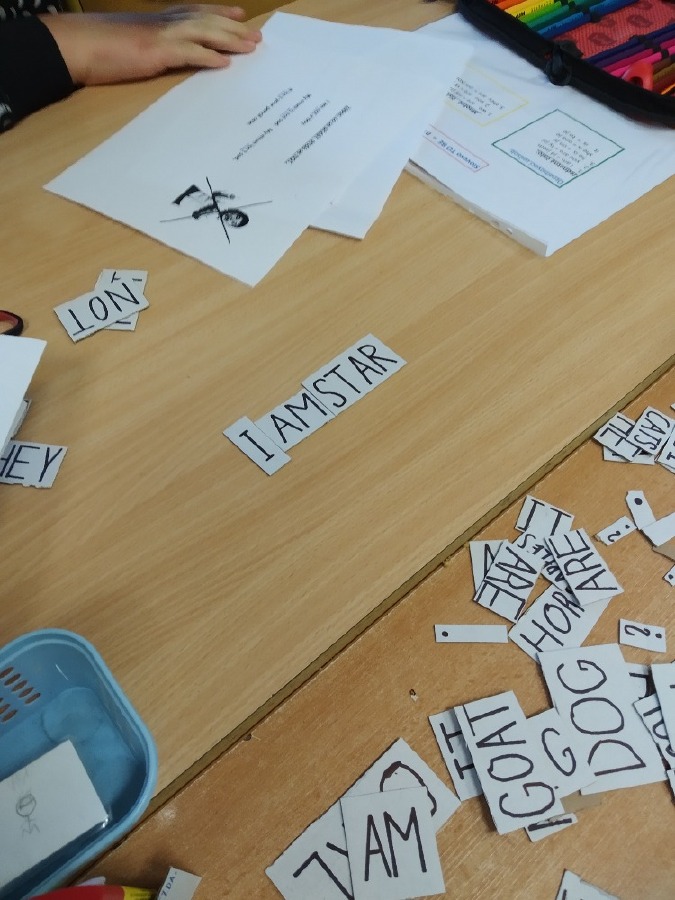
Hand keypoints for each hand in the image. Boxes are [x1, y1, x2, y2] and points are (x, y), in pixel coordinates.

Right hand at [41, 5, 261, 85]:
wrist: (77, 45)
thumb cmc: (100, 46)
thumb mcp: (132, 43)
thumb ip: (152, 46)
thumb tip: (165, 55)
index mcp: (158, 20)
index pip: (195, 12)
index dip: (219, 13)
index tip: (239, 15)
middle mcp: (163, 23)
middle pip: (206, 21)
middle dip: (233, 28)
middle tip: (256, 36)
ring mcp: (160, 36)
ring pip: (204, 33)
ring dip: (229, 40)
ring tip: (250, 48)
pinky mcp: (155, 52)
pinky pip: (188, 53)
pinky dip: (208, 57)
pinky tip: (224, 63)